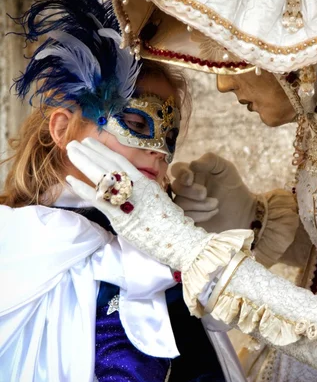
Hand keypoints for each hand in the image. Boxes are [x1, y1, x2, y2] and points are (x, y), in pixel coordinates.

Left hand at [66, 138, 210, 272]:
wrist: (181, 239)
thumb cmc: (171, 224)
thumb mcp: (158, 200)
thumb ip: (144, 191)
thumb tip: (133, 187)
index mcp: (144, 182)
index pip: (120, 161)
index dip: (104, 150)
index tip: (91, 142)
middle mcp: (135, 187)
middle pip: (107, 164)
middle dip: (89, 152)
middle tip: (73, 143)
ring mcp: (126, 200)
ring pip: (100, 175)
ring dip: (83, 162)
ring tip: (70, 151)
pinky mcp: (119, 215)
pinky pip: (97, 198)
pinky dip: (82, 188)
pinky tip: (70, 179)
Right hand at [171, 153, 256, 232]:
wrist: (243, 209)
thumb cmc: (232, 185)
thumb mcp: (225, 168)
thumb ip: (210, 160)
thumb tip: (192, 164)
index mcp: (192, 173)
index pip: (177, 169)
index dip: (180, 174)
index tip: (190, 179)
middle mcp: (186, 188)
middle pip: (176, 187)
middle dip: (191, 191)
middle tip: (205, 193)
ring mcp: (186, 205)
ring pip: (180, 204)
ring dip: (199, 205)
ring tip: (216, 204)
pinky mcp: (189, 219)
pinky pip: (185, 218)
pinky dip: (200, 216)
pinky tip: (213, 213)